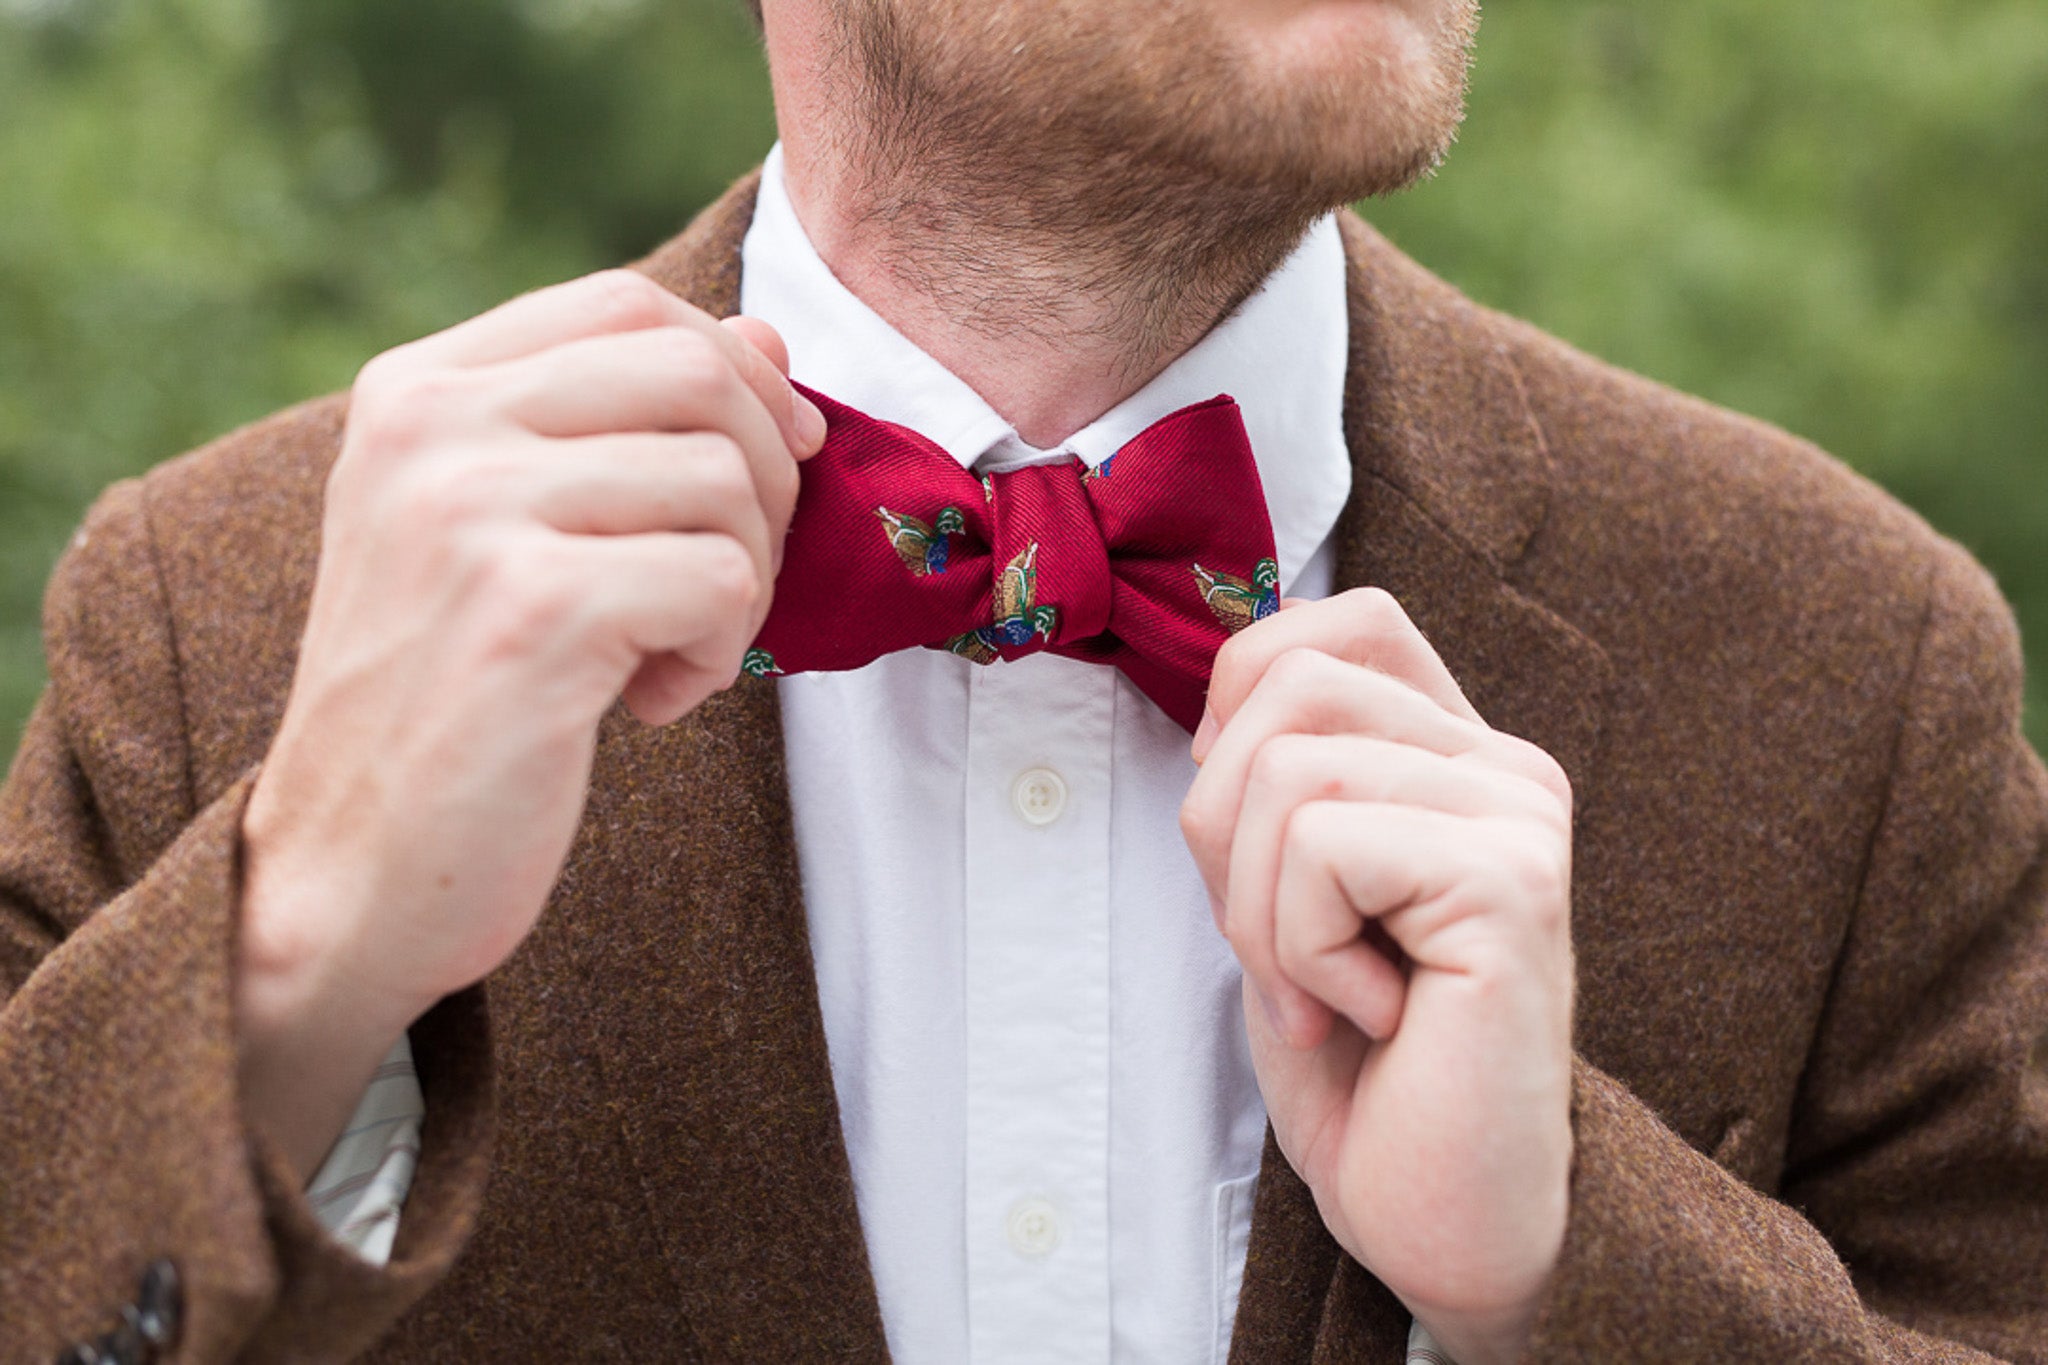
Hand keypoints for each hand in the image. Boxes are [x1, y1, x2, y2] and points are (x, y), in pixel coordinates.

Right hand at [234, 271, 825, 1176]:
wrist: (349, 869)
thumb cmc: (449, 699)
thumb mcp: (510, 533)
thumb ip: (618, 428)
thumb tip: (765, 341)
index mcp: (416, 391)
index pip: (629, 303)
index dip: (737, 370)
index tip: (773, 455)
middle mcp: (432, 429)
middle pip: (696, 372)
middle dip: (765, 476)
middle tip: (732, 574)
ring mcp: (472, 512)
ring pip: (725, 479)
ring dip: (741, 580)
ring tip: (671, 653)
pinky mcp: (531, 610)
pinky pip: (722, 579)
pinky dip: (718, 653)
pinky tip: (649, 704)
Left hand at [1179, 588, 1574, 1364]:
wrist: (1437, 1208)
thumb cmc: (1359, 1063)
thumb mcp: (1282, 890)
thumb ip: (1271, 776)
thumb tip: (1214, 695)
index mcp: (1457, 755)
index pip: (1343, 621)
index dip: (1247, 694)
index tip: (1247, 834)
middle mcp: (1505, 768)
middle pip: (1288, 680)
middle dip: (1223, 825)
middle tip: (1280, 946)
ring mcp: (1517, 817)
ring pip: (1288, 766)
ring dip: (1258, 909)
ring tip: (1321, 994)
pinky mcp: (1511, 880)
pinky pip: (1322, 845)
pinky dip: (1299, 948)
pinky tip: (1369, 1013)